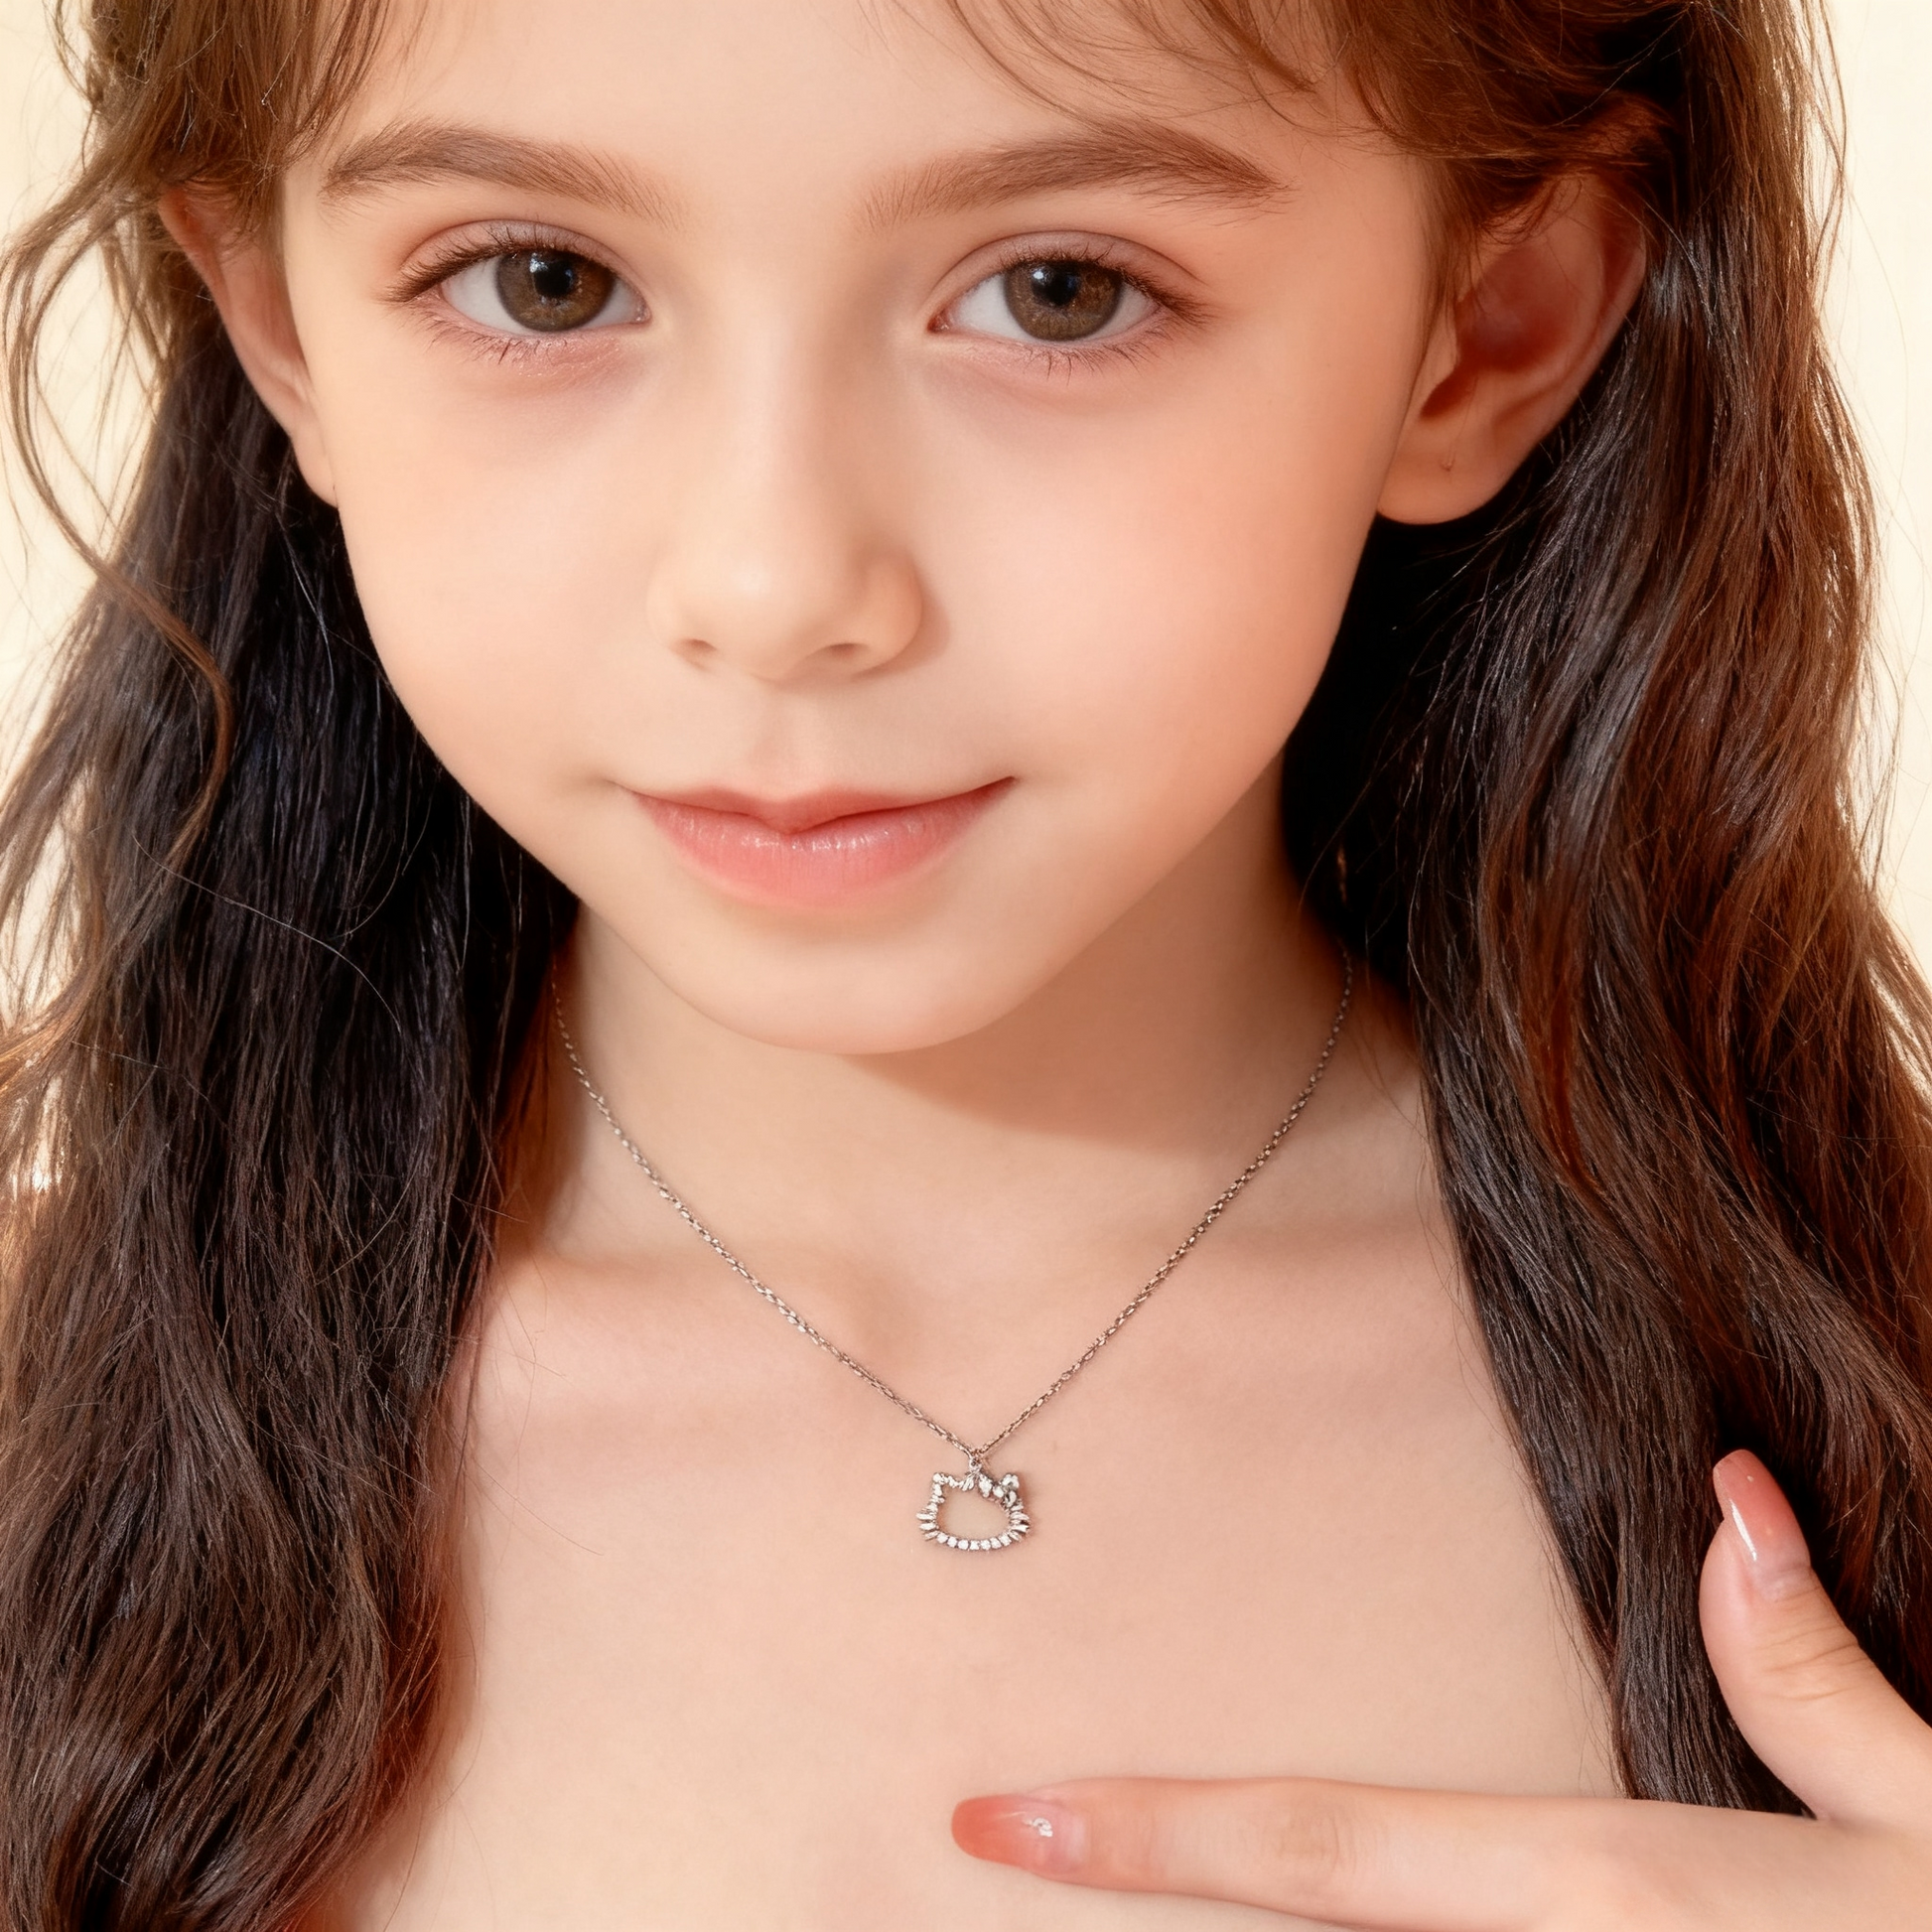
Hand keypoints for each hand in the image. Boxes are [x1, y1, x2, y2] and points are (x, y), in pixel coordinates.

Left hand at [953, 1452, 1931, 1928]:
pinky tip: (1406, 1899)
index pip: (1325, 1849)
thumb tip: (1728, 1503)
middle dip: (1183, 1888)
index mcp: (1611, 1903)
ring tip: (1168, 1851)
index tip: (996, 1815)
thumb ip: (1814, 1678)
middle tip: (1040, 1832)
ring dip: (1293, 1929)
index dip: (1150, 1835)